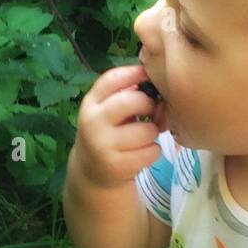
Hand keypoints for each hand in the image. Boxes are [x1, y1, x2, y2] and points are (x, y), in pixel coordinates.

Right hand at [72, 62, 166, 190]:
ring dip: (153, 133)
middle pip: (133, 101)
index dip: (135, 73)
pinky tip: (142, 153)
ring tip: (143, 137)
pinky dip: (153, 151)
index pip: (113, 79)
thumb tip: (157, 86)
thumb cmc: (108, 134)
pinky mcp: (117, 166)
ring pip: (148, 130)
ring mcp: (103, 145)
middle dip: (149, 105)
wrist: (91, 174)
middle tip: (149, 113)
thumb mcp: (107, 111)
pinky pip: (152, 151)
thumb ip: (125, 95)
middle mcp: (93, 122)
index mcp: (90, 103)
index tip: (147, 77)